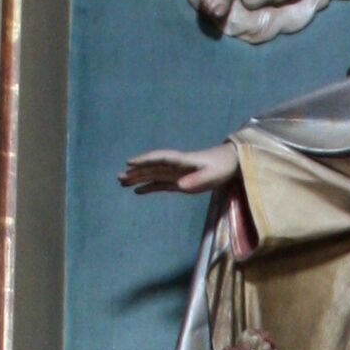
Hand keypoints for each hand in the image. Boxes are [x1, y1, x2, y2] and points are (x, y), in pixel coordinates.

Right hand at [121, 140, 240, 196]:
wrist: (231, 163)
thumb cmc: (222, 167)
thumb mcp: (212, 175)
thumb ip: (197, 180)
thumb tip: (179, 185)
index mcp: (182, 161)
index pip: (160, 158)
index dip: (145, 160)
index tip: (130, 162)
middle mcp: (175, 166)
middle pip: (152, 167)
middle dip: (136, 171)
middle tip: (118, 177)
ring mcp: (176, 173)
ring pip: (153, 174)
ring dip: (138, 177)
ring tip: (121, 182)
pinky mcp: (179, 181)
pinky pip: (160, 183)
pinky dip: (149, 186)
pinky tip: (137, 190)